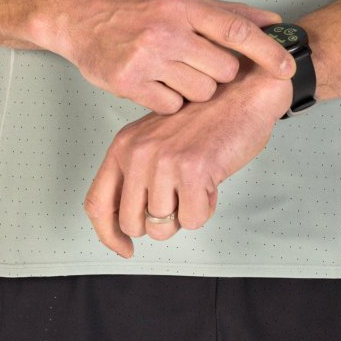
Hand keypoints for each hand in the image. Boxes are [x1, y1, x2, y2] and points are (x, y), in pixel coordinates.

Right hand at [43, 0, 296, 113]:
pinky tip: (156, 83)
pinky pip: (171, 105)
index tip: (288, 66)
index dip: (267, 50)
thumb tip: (273, 20)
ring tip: (174, 71)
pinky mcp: (128, 83)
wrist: (78, 16)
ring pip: (200, 92)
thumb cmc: (133, 6)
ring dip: (194, 88)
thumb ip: (228, 12)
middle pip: (223, 69)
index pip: (237, 29)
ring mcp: (146, 58)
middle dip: (219, 73)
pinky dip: (169, 100)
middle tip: (199, 63)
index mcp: (183, 5)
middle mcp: (166, 30)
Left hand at [82, 65, 293, 256]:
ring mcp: (163, 162)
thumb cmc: (206, 118)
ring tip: (197, 182)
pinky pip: (193, 220)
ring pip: (162, 227)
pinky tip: (211, 180)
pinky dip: (206, 208)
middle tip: (179, 198)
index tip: (125, 248)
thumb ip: (136, 174)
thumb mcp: (156, 139)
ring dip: (185, 213)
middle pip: (131, 224)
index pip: (97, 203)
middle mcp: (137, 153)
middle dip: (159, 222)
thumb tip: (128, 223)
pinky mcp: (192, 170)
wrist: (243, 92)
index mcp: (123, 146)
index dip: (108, 234)